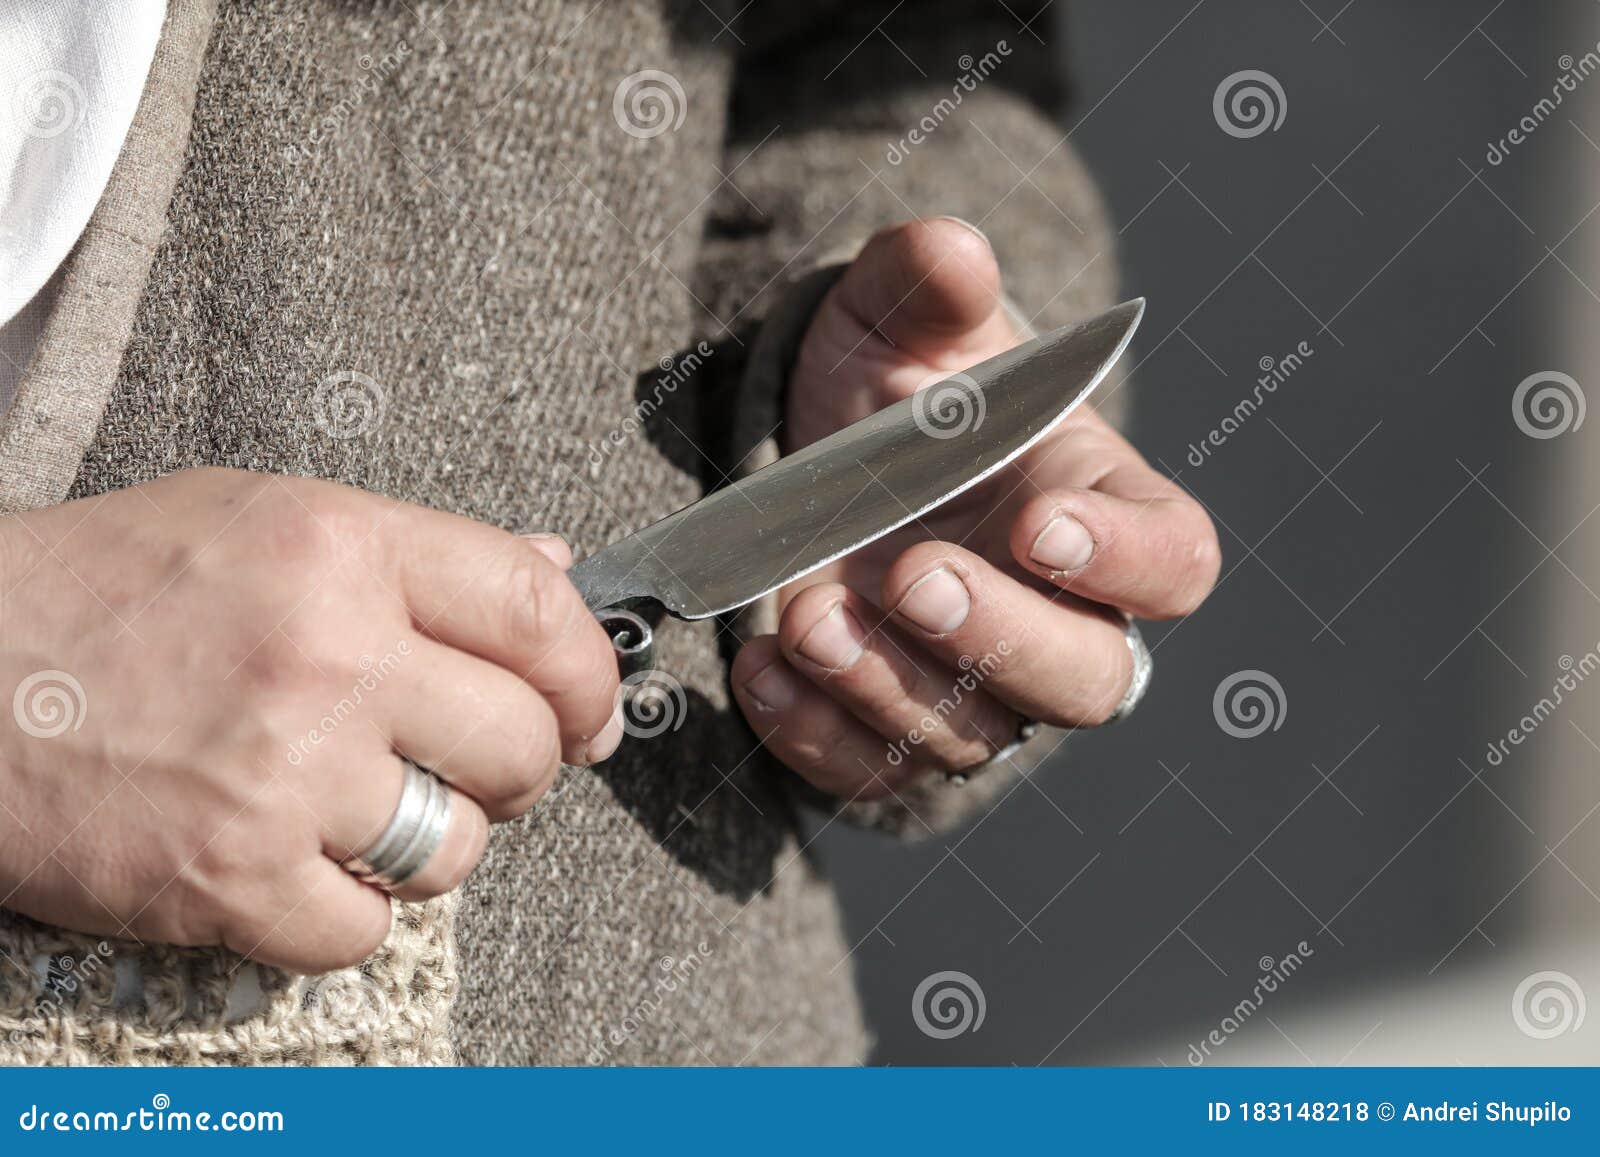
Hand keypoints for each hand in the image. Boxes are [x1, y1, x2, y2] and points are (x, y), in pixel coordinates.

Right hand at [0, 468, 618, 971]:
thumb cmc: (108, 591)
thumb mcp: (266, 518)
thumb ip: (422, 551)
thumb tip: (554, 568)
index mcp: (346, 549)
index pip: (541, 612)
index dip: (589, 672)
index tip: (588, 708)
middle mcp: (330, 655)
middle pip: (522, 745)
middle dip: (517, 769)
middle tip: (465, 764)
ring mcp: (283, 772)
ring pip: (457, 847)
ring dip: (425, 844)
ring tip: (351, 809)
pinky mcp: (230, 876)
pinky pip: (367, 929)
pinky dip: (342, 914)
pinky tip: (290, 865)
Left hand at [731, 219, 1219, 798]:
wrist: (825, 456)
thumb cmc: (903, 384)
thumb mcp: (903, 317)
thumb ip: (927, 283)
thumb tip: (949, 250)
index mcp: (1098, 509)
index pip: (1171, 560)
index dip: (1126, 559)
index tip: (1041, 522)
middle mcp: (1056, 614)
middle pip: (1087, 677)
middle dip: (1002, 639)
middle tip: (916, 577)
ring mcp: (974, 687)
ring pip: (972, 736)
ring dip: (889, 687)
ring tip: (808, 615)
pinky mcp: (887, 728)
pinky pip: (869, 768)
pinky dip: (812, 732)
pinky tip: (758, 669)